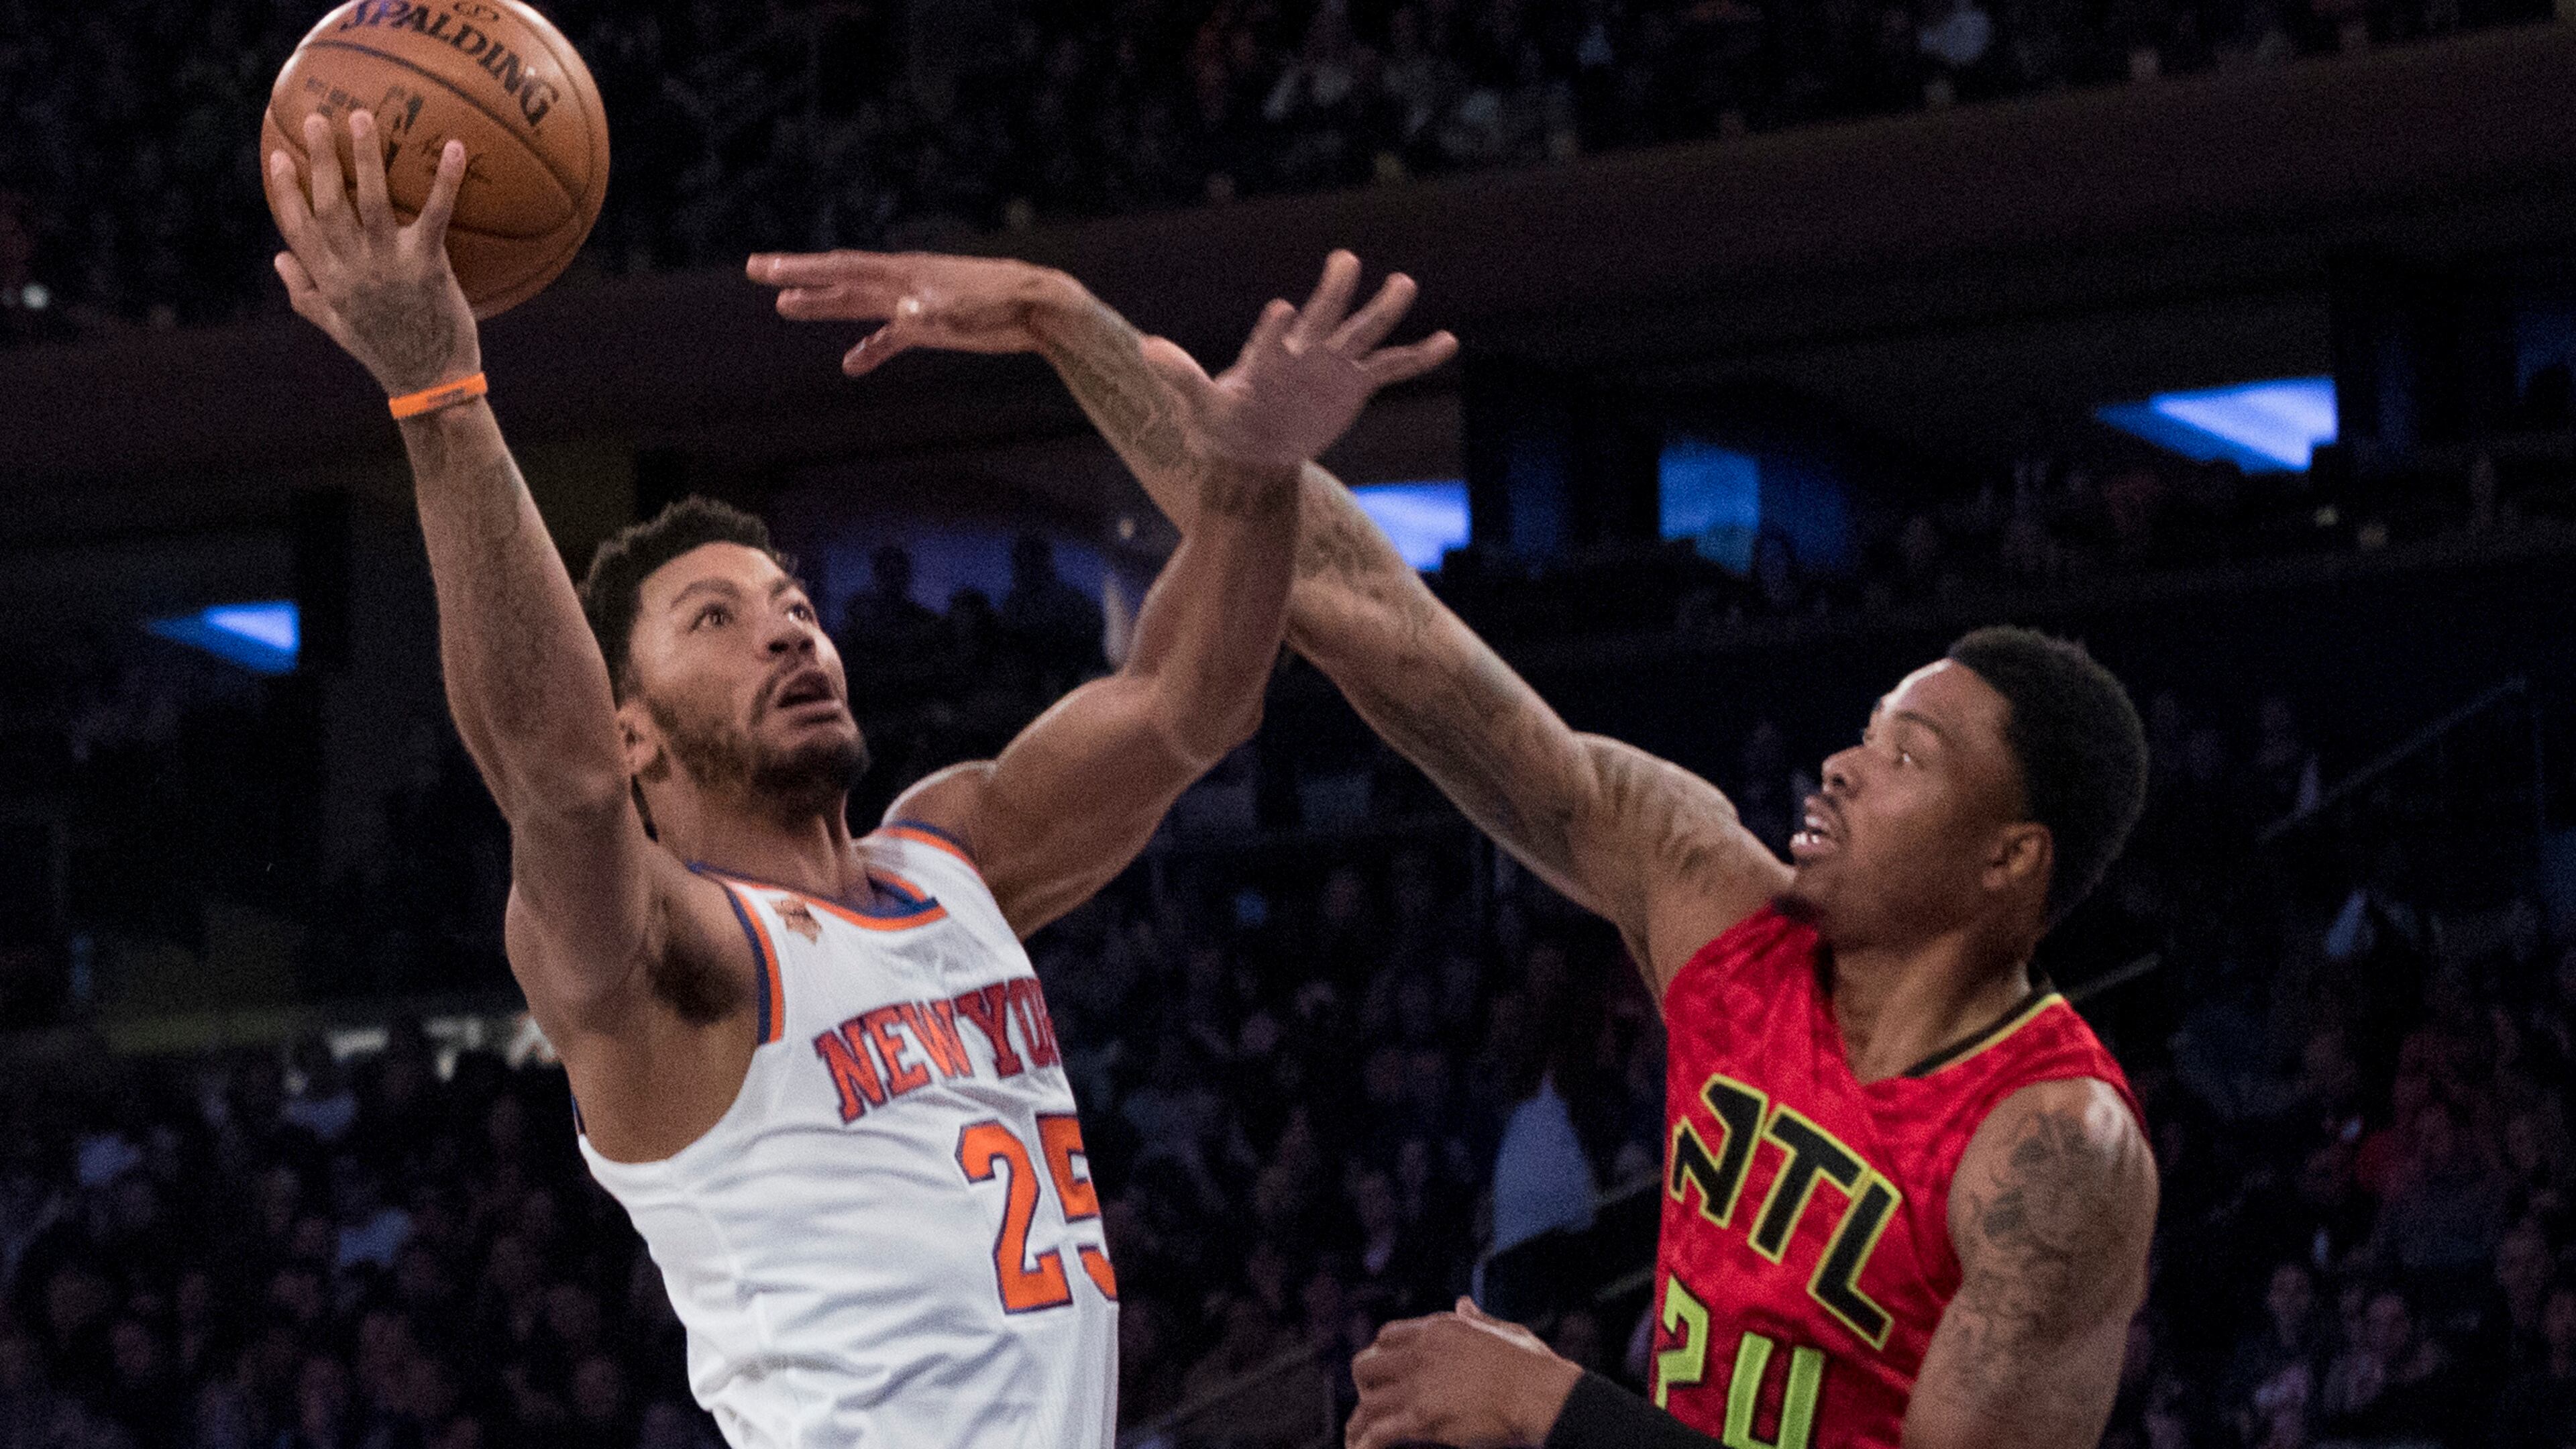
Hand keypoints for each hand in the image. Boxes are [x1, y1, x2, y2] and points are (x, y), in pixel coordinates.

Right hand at [267, 111, 480, 397]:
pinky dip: (446, 181)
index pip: (295, 227)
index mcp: (328, 280)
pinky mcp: (428, 266)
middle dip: (320, 159)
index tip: (277, 156)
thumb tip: (277, 257)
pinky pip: (435, 215)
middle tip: (316, 118)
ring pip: (371, 201)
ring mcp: (389, 266)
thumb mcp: (336, 327)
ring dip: (366, 157)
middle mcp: (352, 269)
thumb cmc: (387, 353)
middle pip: (328, 204)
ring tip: (363, 118)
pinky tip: (455, 148)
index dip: (284, 191)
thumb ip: (304, 292)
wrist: (430, 384)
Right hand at [748, 249, 1080, 372]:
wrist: (1038, 307)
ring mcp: (914, 303)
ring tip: (784, 306)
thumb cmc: (1003, 301)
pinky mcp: (931, 326)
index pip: (842, 268)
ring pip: (858, 304)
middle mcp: (901, 283)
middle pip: (839, 278)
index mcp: (903, 273)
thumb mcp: (967, 307)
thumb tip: (906, 312)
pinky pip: (891, 338)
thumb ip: (935, 310)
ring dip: (823, 306)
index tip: (765, 268)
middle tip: (755, 269)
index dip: (801, 270)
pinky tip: (851, 365)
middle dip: (798, 277)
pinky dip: (871, 349)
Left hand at [1137, 250, 1456, 469]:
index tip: (1281, 310)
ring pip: (1363, 332)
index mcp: (1266, 358)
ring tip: (1405, 282)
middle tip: (1345, 260)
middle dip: (1334, 292)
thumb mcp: (1201, 408)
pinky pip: (1392, 367)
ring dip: (1384, 309)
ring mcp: (1332, 366)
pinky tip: (1447, 341)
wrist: (1253, 453)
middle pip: (1323, 318)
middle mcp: (1303, 353)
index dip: (1275, 329)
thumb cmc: (1223, 427)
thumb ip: (1182, 378)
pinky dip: (1419, 356)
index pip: (1272, 339)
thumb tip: (1147, 348)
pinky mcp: (1354, 385)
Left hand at [1347, 1297, 1582, 1448]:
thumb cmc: (1531, 1367)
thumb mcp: (1503, 1330)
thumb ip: (1476, 1319)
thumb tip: (1463, 1304)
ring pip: (1368, 1400)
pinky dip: (1368, 1442)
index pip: (1387, 1336)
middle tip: (1371, 1403)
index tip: (1383, 1373)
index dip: (1380, 1355)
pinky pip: (1381, 1431)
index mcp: (1439, 1329)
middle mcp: (1422, 1353)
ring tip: (1358, 1437)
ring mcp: (1420, 1385)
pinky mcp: (1424, 1416)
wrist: (1541, 1394)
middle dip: (1364, 1386)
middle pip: (1367, 1364)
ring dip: (1361, 1421)